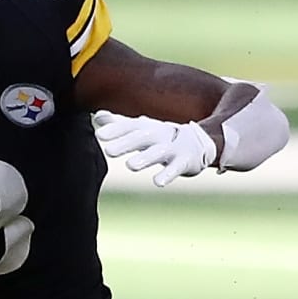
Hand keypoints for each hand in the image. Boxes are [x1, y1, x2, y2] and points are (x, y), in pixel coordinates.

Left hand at [92, 111, 215, 186]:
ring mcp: (172, 148)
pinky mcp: (184, 162)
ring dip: (145, 158)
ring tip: (130, 166)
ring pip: (158, 153)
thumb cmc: (161, 136)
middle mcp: (158, 135)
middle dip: (126, 143)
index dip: (115, 130)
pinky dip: (167, 175)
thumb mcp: (141, 128)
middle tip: (109, 151)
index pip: (129, 126)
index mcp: (146, 127)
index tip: (100, 135)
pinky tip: (157, 182)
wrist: (199, 142)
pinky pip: (175, 168)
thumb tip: (97, 116)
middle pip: (142, 137)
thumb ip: (119, 123)